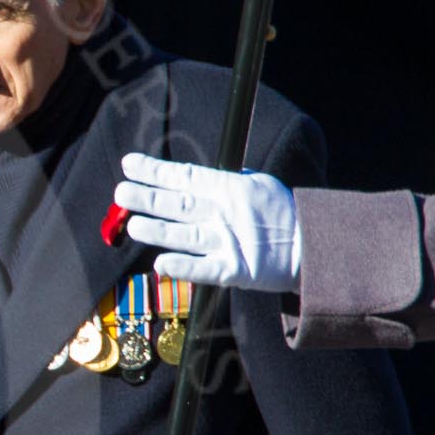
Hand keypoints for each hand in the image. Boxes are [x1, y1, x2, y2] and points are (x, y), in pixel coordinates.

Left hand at [115, 154, 302, 292]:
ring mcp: (229, 242)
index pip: (186, 176)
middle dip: (147, 198)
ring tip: (132, 224)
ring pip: (185, 236)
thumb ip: (228, 180)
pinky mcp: (235, 270)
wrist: (314, 247)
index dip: (155, 171)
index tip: (129, 164)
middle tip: (121, 193)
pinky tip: (160, 264)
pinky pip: (203, 269)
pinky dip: (182, 267)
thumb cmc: (282, 213)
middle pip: (179, 204)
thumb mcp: (259, 185)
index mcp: (230, 188)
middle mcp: (225, 214)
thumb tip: (195, 174)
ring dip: (157, 231)